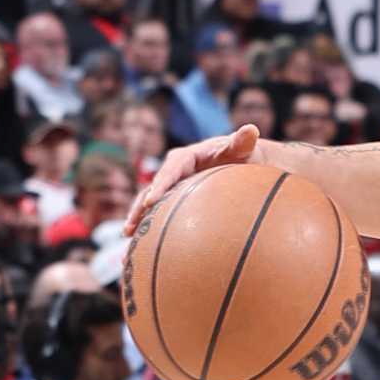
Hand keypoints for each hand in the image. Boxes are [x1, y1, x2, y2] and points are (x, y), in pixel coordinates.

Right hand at [126, 123, 259, 233]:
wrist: (240, 162)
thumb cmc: (242, 155)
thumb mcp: (242, 148)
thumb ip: (243, 141)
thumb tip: (251, 129)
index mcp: (186, 157)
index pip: (170, 170)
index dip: (160, 185)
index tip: (151, 201)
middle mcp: (173, 172)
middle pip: (152, 189)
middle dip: (140, 208)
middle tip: (130, 226)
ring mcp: (171, 187)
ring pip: (149, 204)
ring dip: (138, 221)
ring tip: (127, 240)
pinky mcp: (174, 200)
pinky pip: (157, 214)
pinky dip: (147, 229)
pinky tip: (138, 250)